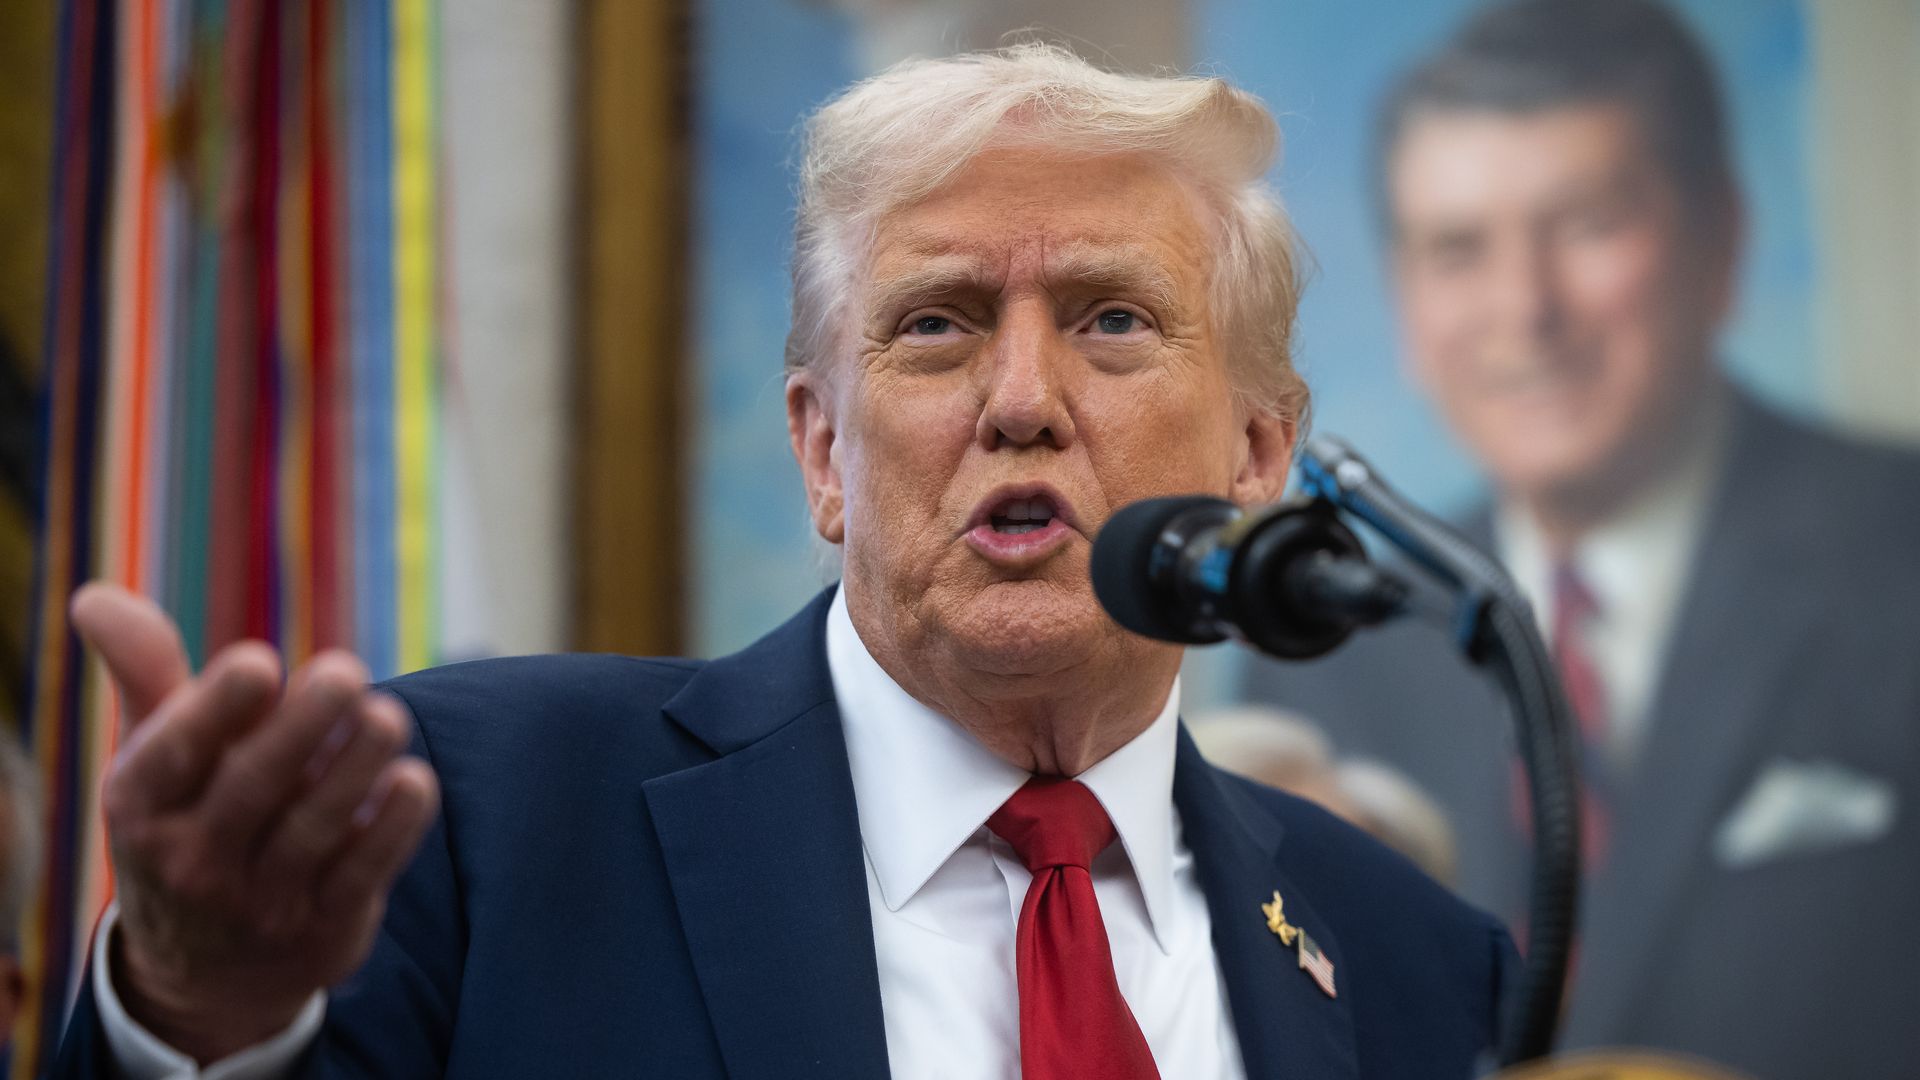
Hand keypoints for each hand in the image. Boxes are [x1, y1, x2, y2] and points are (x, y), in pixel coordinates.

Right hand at [71, 583, 439, 1062]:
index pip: (172, 756)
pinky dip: (393, 828)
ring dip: (356, 767)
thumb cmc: (188, 822)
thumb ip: (144, 674)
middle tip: (347, 669)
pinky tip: (415, 780)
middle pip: (253, 787)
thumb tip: (94, 595)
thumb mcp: (154, 759)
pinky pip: (361, 874)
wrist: (211, 975)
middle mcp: (193, 859)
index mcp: (142, 807)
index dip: (214, 709)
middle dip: (302, 726)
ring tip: (388, 716)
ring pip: (314, 828)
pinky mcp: (324, 928)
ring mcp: (260, 901)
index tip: (259, 660)